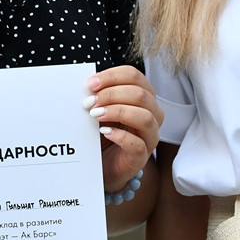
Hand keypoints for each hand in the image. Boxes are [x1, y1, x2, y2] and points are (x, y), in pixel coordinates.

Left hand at [83, 65, 162, 188]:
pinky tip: (104, 132)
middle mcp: (152, 114)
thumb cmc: (102, 132)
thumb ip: (97, 95)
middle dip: (111, 94)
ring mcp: (149, 136)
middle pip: (140, 94)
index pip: (134, 76)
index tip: (90, 84)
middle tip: (89, 102)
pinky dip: (120, 136)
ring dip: (117, 112)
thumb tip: (87, 85)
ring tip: (95, 115)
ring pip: (145, 117)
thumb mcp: (100, 109)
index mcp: (143, 97)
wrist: (101, 163)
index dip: (112, 76)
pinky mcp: (141, 157)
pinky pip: (138, 144)